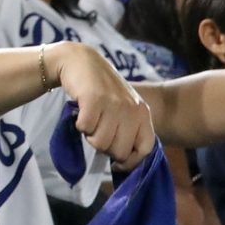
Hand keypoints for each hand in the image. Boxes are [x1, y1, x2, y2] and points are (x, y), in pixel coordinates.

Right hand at [49, 41, 154, 167]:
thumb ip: (129, 129)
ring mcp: (113, 103)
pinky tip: (81, 113)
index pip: (145, 148)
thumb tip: (123, 161)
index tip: (117, 163)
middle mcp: (131, 109)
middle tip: (98, 132)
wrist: (80, 61)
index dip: (131, 161)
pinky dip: (79, 125)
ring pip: (100, 142)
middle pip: (119, 150)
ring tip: (90, 120)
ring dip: (90, 136)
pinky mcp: (94, 99)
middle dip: (105, 147)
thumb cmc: (102, 89)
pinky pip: (85, 129)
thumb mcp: (124, 107)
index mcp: (142, 113)